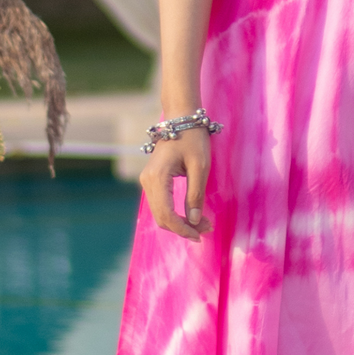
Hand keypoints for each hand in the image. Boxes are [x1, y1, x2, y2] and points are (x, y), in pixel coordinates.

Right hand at [141, 127, 212, 241]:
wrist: (181, 119)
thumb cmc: (193, 139)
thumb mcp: (200, 167)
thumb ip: (195, 194)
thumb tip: (194, 221)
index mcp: (157, 178)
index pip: (166, 214)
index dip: (183, 228)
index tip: (200, 235)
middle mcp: (147, 181)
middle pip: (161, 217)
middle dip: (183, 227)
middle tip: (206, 230)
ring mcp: (147, 181)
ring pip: (160, 213)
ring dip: (179, 222)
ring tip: (202, 224)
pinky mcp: (152, 180)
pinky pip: (160, 204)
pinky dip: (174, 214)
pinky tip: (190, 215)